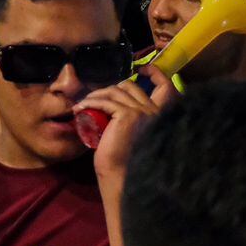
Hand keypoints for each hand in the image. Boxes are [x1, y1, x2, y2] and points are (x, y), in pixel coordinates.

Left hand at [77, 65, 174, 184]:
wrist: (119, 175)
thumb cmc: (123, 159)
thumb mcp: (132, 132)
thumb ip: (134, 118)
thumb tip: (116, 104)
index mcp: (160, 114)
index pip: (165, 86)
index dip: (155, 73)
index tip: (142, 69)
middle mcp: (154, 110)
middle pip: (130, 86)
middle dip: (110, 88)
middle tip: (94, 98)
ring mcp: (141, 111)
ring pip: (115, 91)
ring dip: (95, 95)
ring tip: (83, 104)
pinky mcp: (126, 115)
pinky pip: (105, 101)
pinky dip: (90, 102)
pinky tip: (80, 108)